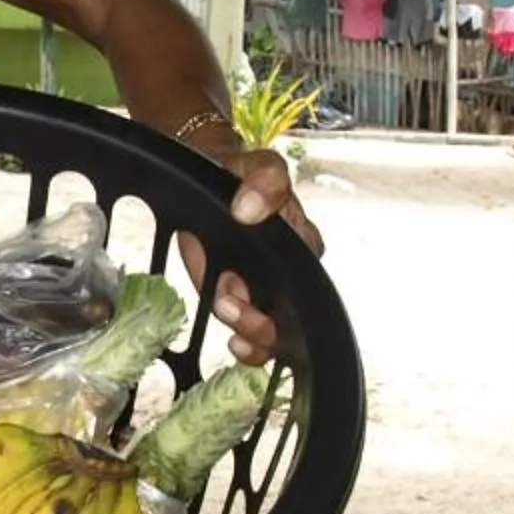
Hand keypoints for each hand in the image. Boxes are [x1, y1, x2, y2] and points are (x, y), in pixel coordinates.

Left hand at [179, 146, 324, 365]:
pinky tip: (235, 342)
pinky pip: (255, 337)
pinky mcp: (238, 300)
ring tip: (226, 310)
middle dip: (262, 320)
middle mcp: (286, 269)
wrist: (204, 179)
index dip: (285, 282)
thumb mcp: (256, 165)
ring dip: (252, 333)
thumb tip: (251, 207)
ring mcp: (262, 288)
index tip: (247, 273)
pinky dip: (248, 348)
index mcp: (299, 239)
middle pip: (293, 314)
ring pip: (275, 332)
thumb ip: (265, 179)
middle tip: (228, 299)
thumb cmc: (237, 174)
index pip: (309, 271)